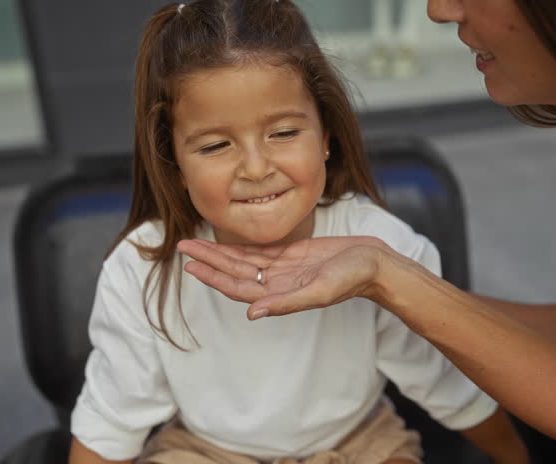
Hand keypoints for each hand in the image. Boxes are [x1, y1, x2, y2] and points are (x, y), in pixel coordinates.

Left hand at [177, 236, 390, 319]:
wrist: (374, 263)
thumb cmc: (352, 278)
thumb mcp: (320, 290)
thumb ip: (286, 303)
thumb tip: (252, 315)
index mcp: (280, 295)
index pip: (238, 287)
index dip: (213, 277)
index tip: (191, 265)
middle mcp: (278, 283)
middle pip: (234, 272)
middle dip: (209, 260)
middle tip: (182, 246)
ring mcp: (284, 270)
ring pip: (244, 261)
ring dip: (220, 252)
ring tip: (196, 242)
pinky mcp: (293, 255)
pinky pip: (260, 252)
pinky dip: (241, 246)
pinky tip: (225, 240)